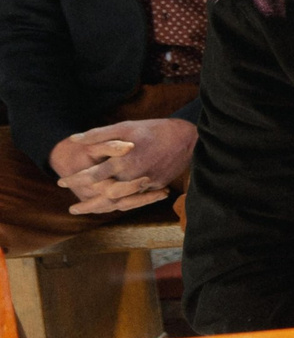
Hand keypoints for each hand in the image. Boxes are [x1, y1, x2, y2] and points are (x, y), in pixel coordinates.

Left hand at [51, 118, 195, 215]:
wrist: (188, 138)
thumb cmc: (153, 130)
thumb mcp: (125, 127)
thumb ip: (98, 134)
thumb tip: (73, 139)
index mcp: (122, 161)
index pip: (92, 175)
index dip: (75, 179)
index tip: (61, 183)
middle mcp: (133, 176)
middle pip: (104, 197)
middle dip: (88, 205)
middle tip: (73, 209)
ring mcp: (146, 184)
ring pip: (120, 202)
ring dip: (104, 208)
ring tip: (91, 211)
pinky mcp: (157, 186)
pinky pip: (138, 200)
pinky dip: (125, 204)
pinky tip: (116, 205)